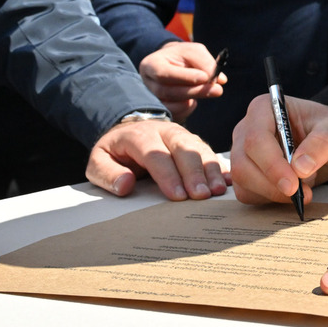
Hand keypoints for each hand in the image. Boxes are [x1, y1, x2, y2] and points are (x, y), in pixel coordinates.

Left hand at [87, 120, 229, 200]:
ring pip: (200, 148)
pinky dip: (220, 166)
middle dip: (194, 172)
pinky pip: (210, 151)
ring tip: (217, 191)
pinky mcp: (194, 141)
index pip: (156, 154)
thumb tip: (125, 185)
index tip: (178, 196)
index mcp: (139, 135)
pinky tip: (228, 180)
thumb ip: (107, 174)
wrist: (129, 130)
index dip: (168, 175)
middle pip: (184, 148)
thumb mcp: (99, 161)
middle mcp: (165, 131)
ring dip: (210, 170)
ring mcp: (183, 134)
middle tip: (202, 196)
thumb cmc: (116, 152)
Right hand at [138, 41, 226, 121]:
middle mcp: (147, 83)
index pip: (163, 73)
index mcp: (151, 65)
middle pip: (167, 91)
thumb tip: (219, 80)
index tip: (205, 77)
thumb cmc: (183, 57)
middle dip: (194, 91)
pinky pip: (174, 114)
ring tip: (211, 92)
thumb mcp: (194, 52)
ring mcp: (151, 99)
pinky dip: (187, 109)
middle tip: (217, 90)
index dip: (184, 77)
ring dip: (193, 100)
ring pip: (170, 105)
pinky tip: (195, 101)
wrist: (172, 64)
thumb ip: (205, 63)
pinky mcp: (160, 110)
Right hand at [231, 95, 327, 206]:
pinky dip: (269, 199)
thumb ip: (321, 143)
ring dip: (272, 193)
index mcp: (264, 109)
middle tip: (301, 194)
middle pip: (243, 163)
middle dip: (271, 184)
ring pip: (242, 181)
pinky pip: (247, 193)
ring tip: (304, 185)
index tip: (293, 185)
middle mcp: (246, 129)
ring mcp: (242, 152)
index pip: (256, 139)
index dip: (272, 165)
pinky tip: (291, 192)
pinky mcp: (245, 173)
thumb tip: (300, 168)